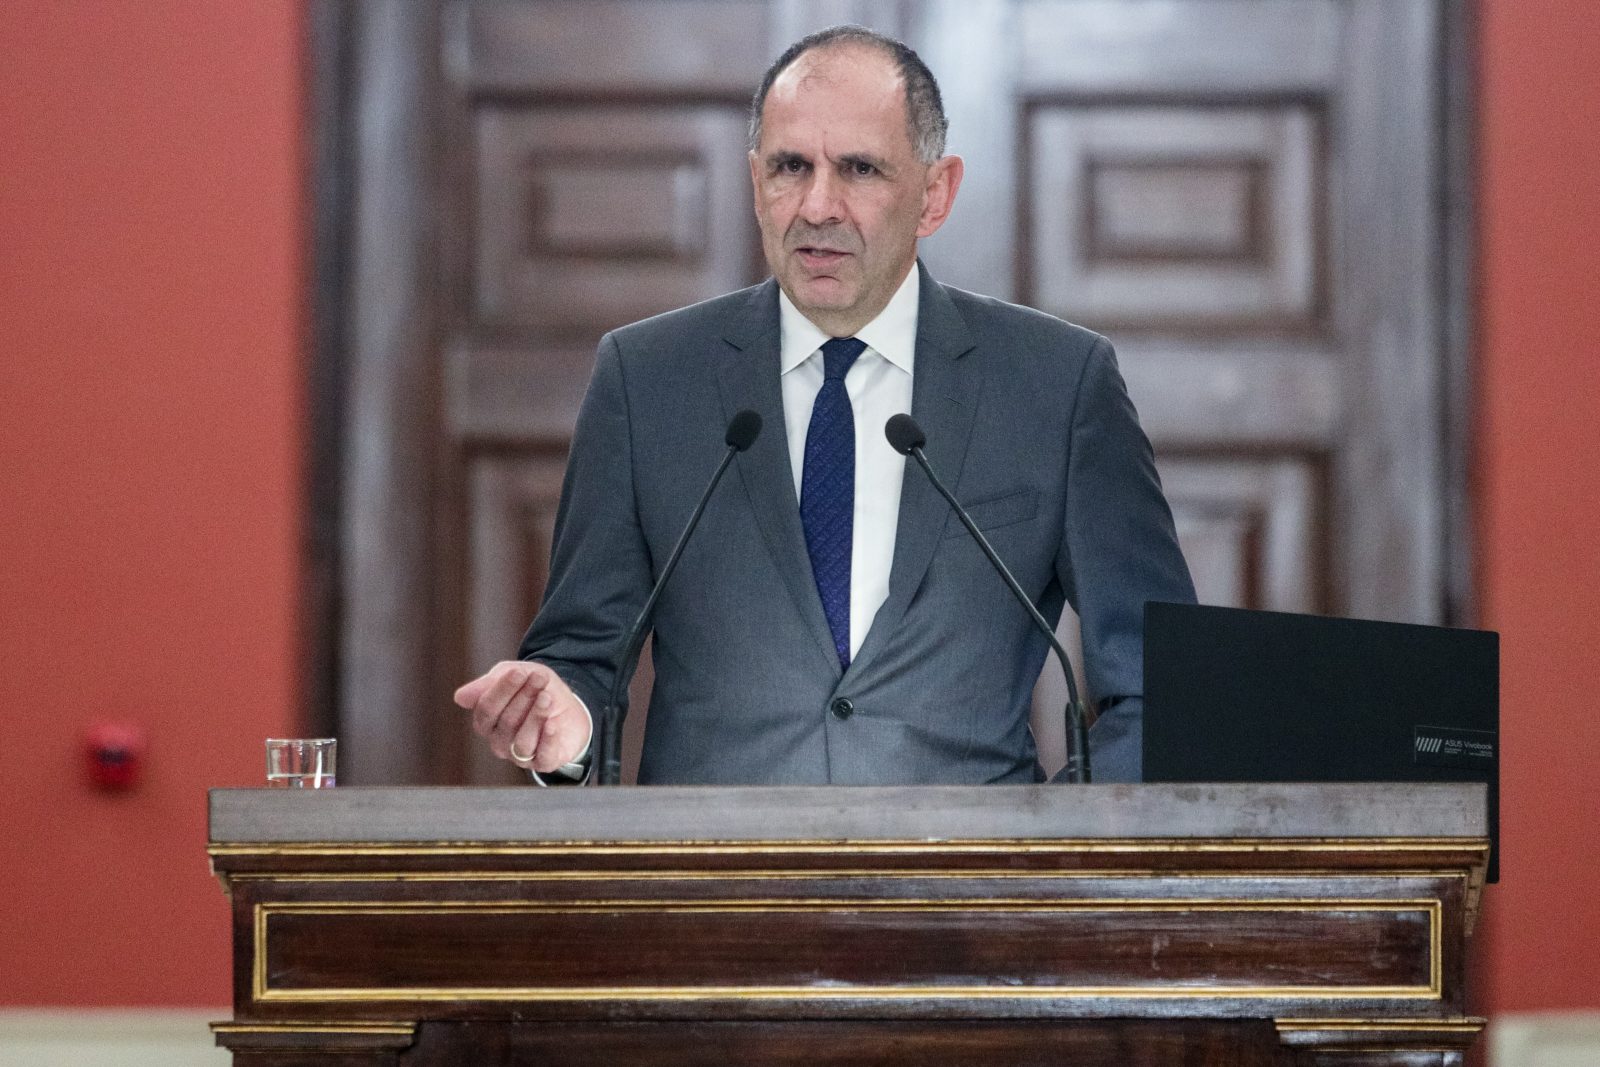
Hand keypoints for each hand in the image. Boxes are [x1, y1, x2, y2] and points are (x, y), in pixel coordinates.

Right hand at [453, 661, 591, 772]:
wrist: (570, 706)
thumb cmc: (537, 689)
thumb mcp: (515, 674)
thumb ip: (488, 683)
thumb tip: (459, 698)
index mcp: (487, 721)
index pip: (486, 708)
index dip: (502, 689)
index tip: (519, 672)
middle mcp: (499, 742)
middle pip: (507, 721)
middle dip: (524, 696)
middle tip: (539, 679)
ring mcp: (520, 755)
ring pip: (523, 741)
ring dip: (536, 716)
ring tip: (547, 697)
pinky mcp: (544, 762)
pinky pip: (542, 757)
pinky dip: (547, 740)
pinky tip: (552, 724)